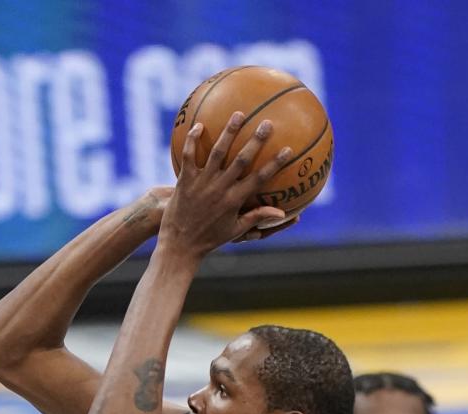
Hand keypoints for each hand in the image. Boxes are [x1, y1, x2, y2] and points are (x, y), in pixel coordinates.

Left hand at [160, 113, 292, 256]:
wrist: (179, 245)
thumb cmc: (209, 239)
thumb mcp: (234, 231)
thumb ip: (256, 217)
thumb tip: (282, 212)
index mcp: (234, 201)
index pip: (259, 179)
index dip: (275, 164)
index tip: (287, 149)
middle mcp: (220, 189)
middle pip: (241, 160)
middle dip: (256, 140)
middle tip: (267, 123)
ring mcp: (202, 182)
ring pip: (217, 152)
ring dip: (229, 132)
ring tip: (238, 114)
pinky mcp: (185, 180)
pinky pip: (189, 155)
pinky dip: (193, 140)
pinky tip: (199, 124)